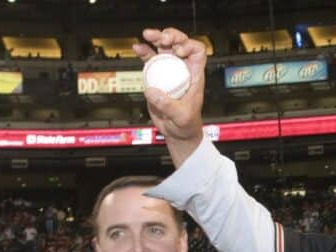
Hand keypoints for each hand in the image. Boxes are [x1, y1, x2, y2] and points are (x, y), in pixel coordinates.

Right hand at [133, 28, 207, 163]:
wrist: (176, 132)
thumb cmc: (186, 125)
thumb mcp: (181, 116)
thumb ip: (168, 105)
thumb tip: (152, 91)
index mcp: (194, 75)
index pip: (197, 52)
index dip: (189, 45)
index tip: (178, 51)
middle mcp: (182, 69)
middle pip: (179, 43)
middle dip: (171, 35)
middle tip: (161, 38)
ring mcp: (168, 70)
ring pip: (163, 48)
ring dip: (156, 38)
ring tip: (147, 35)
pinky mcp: (156, 75)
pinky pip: (150, 59)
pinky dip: (143, 52)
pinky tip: (137, 47)